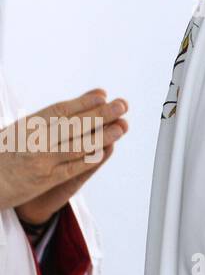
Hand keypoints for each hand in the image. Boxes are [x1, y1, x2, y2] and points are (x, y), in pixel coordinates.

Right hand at [0, 90, 128, 216]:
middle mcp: (34, 141)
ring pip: (77, 146)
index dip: (83, 102)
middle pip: (73, 125)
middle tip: (122, 105)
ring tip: (122, 126)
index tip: (103, 94)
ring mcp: (41, 161)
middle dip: (101, 114)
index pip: (59, 110)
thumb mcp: (22, 128)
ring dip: (103, 135)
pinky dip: (91, 158)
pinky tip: (106, 149)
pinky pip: (73, 167)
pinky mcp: (46, 180)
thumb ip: (52, 115)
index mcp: (28, 125)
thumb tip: (90, 96)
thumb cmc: (7, 152)